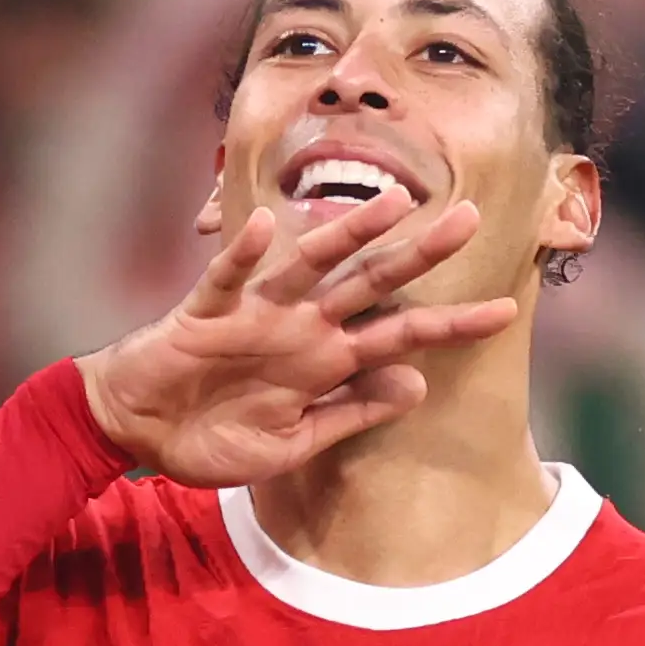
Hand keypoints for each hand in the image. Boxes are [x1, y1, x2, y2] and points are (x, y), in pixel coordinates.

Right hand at [76, 188, 515, 486]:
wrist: (139, 432)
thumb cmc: (213, 437)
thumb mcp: (294, 442)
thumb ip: (351, 412)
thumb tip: (417, 385)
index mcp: (326, 361)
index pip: (401, 335)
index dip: (451, 324)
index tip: (506, 309)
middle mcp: (301, 327)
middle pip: (371, 283)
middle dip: (420, 255)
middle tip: (471, 219)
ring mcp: (256, 315)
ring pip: (311, 264)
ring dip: (349, 233)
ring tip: (392, 203)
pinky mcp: (207, 313)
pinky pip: (228, 278)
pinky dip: (246, 255)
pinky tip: (270, 226)